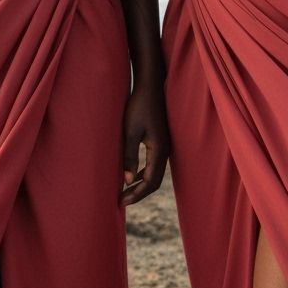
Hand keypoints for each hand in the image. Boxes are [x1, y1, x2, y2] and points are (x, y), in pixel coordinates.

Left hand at [120, 82, 169, 206]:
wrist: (150, 86)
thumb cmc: (139, 106)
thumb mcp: (130, 131)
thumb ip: (129, 156)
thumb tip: (127, 181)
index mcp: (159, 150)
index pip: (150, 182)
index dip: (136, 194)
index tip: (121, 201)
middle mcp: (165, 150)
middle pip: (155, 181)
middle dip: (139, 193)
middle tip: (122, 201)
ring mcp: (165, 146)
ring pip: (156, 173)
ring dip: (142, 184)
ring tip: (126, 191)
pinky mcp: (161, 140)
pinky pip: (155, 164)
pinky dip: (144, 173)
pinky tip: (133, 174)